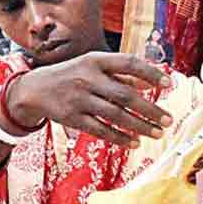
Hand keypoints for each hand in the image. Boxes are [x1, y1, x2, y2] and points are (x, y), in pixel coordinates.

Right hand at [8, 53, 173, 147]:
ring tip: (156, 133)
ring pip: (115, 115)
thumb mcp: (90, 67)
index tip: (169, 83)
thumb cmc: (69, 75)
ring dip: (139, 126)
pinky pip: (100, 130)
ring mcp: (77, 98)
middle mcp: (85, 78)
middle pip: (124, 95)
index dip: (150, 72)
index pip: (127, 63)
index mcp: (92, 61)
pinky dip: (119, 138)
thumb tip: (149, 84)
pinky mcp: (72, 117)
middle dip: (150, 109)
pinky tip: (133, 142)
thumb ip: (118, 74)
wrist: (33, 89)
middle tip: (168, 120)